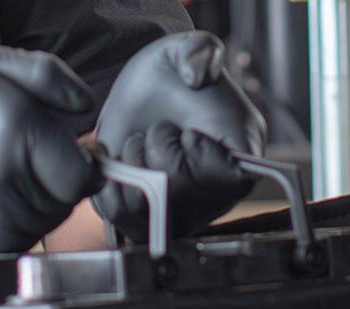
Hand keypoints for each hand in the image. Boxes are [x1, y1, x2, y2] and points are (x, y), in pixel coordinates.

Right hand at [0, 47, 104, 256]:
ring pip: (46, 224)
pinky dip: (13, 229)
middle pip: (67, 201)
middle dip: (54, 183)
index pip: (82, 172)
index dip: (75, 164)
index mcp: (17, 129)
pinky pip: (22, 244)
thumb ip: (50, 75)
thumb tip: (86, 107)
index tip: (52, 154)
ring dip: (34, 205)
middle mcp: (7, 178)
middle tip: (19, 164)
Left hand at [94, 31, 267, 242]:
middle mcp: (213, 194)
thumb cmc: (176, 73)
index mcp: (240, 158)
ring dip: (131, 170)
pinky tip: (117, 159)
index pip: (225, 181)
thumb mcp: (190, 48)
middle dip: (158, 156)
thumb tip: (197, 77)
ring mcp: (179, 212)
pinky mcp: (146, 218)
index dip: (198, 156)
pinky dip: (109, 186)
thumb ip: (200, 51)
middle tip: (158, 129)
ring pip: (145, 213)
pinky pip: (119, 219)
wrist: (143, 91)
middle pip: (180, 199)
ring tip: (138, 143)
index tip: (188, 131)